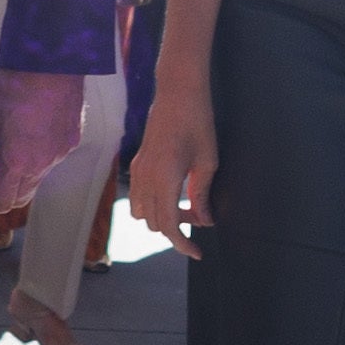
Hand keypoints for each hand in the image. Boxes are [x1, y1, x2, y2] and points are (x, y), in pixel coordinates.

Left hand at [0, 64, 85, 214]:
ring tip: (8, 153)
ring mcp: (59, 152)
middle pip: (22, 196)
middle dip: (4, 195)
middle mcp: (41, 164)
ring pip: (38, 177)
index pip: (1, 202)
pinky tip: (29, 136)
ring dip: (22, 175)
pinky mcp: (71, 139)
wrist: (49, 60)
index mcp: (15, 162)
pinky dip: (38, 157)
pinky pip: (52, 158)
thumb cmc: (12, 85)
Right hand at [130, 84, 217, 259]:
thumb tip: (204, 220)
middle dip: (176, 228)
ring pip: (141, 212)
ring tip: (186, 206)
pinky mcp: (138, 163)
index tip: (196, 252)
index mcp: (163, 180)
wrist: (178, 93)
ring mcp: (138, 170)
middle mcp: (145, 179)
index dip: (182, 244)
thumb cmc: (197, 123)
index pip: (167, 225)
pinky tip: (173, 193)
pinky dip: (152, 204)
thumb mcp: (206, 162)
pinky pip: (137, 195)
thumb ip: (202, 195)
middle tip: (200, 218)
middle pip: (153, 222)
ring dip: (162, 217)